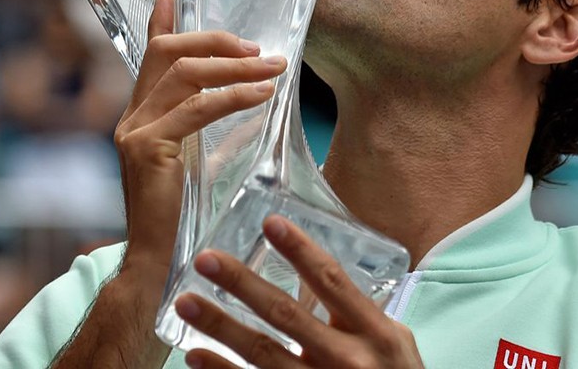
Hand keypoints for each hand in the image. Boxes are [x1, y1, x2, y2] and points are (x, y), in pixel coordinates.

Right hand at [114, 0, 286, 277]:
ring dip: (237, 67)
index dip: (160, 24)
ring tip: (274, 68)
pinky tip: (263, 94)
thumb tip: (246, 95)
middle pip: (170, 52)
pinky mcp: (146, 147)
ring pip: (187, 73)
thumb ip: (206, 125)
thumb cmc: (182, 211)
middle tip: (260, 49)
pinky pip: (198, 108)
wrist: (157, 257)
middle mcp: (131, 115)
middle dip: (218, 42)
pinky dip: (235, 95)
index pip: (150, 57)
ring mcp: (134, 129)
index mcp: (141, 114)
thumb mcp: (196, 157)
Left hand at [175, 216, 423, 367]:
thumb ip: (357, 313)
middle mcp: (347, 359)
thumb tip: (315, 275)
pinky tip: (195, 355)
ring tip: (185, 302)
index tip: (270, 222)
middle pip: (286, 315)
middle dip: (243, 284)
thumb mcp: (392, 342)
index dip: (300, 251)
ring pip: (262, 354)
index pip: (332, 281)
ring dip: (220, 327)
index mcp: (375, 332)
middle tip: (206, 260)